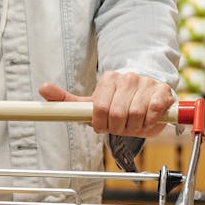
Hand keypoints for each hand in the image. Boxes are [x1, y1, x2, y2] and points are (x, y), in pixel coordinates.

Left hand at [39, 71, 174, 136]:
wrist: (147, 95)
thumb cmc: (117, 101)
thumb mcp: (91, 102)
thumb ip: (66, 100)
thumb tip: (42, 88)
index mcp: (109, 79)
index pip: (100, 107)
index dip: (101, 123)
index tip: (103, 126)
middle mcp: (127, 78)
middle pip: (117, 113)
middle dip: (118, 127)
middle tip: (120, 127)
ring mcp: (146, 83)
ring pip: (136, 114)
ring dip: (134, 126)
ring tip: (133, 123)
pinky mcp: (162, 91)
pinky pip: (154, 111)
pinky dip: (149, 122)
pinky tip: (147, 120)